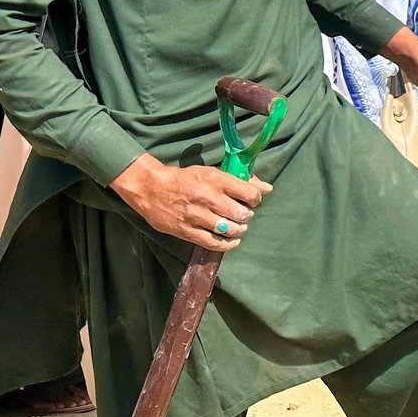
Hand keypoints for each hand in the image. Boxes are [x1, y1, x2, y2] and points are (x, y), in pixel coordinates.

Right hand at [110, 154, 271, 251]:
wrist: (150, 187)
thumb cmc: (184, 178)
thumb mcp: (211, 172)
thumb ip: (239, 181)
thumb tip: (267, 188)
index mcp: (214, 179)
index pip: (248, 193)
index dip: (255, 199)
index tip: (251, 200)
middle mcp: (206, 197)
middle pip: (241, 213)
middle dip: (246, 216)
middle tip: (242, 215)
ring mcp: (195, 215)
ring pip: (229, 229)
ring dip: (238, 230)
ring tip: (237, 227)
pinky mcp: (185, 231)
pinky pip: (213, 243)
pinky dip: (227, 244)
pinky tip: (231, 240)